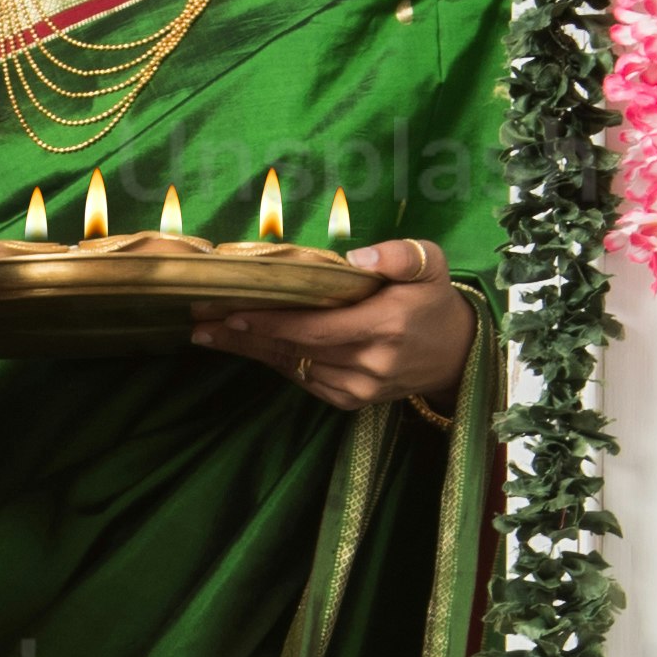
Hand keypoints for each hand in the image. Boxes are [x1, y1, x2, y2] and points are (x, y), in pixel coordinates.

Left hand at [198, 237, 472, 421]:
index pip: (317, 327)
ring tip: (208, 331)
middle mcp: (372, 362)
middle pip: (296, 349)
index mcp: (388, 324)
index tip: (232, 309)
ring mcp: (361, 387)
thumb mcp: (431, 263)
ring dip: (250, 350)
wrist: (455, 355)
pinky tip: (246, 345)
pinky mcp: (352, 400)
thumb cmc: (433, 300)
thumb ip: (398, 256)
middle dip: (245, 333)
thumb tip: (355, 258)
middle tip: (201, 317)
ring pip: (294, 366)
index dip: (272, 321)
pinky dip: (275, 361)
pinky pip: (304, 379)